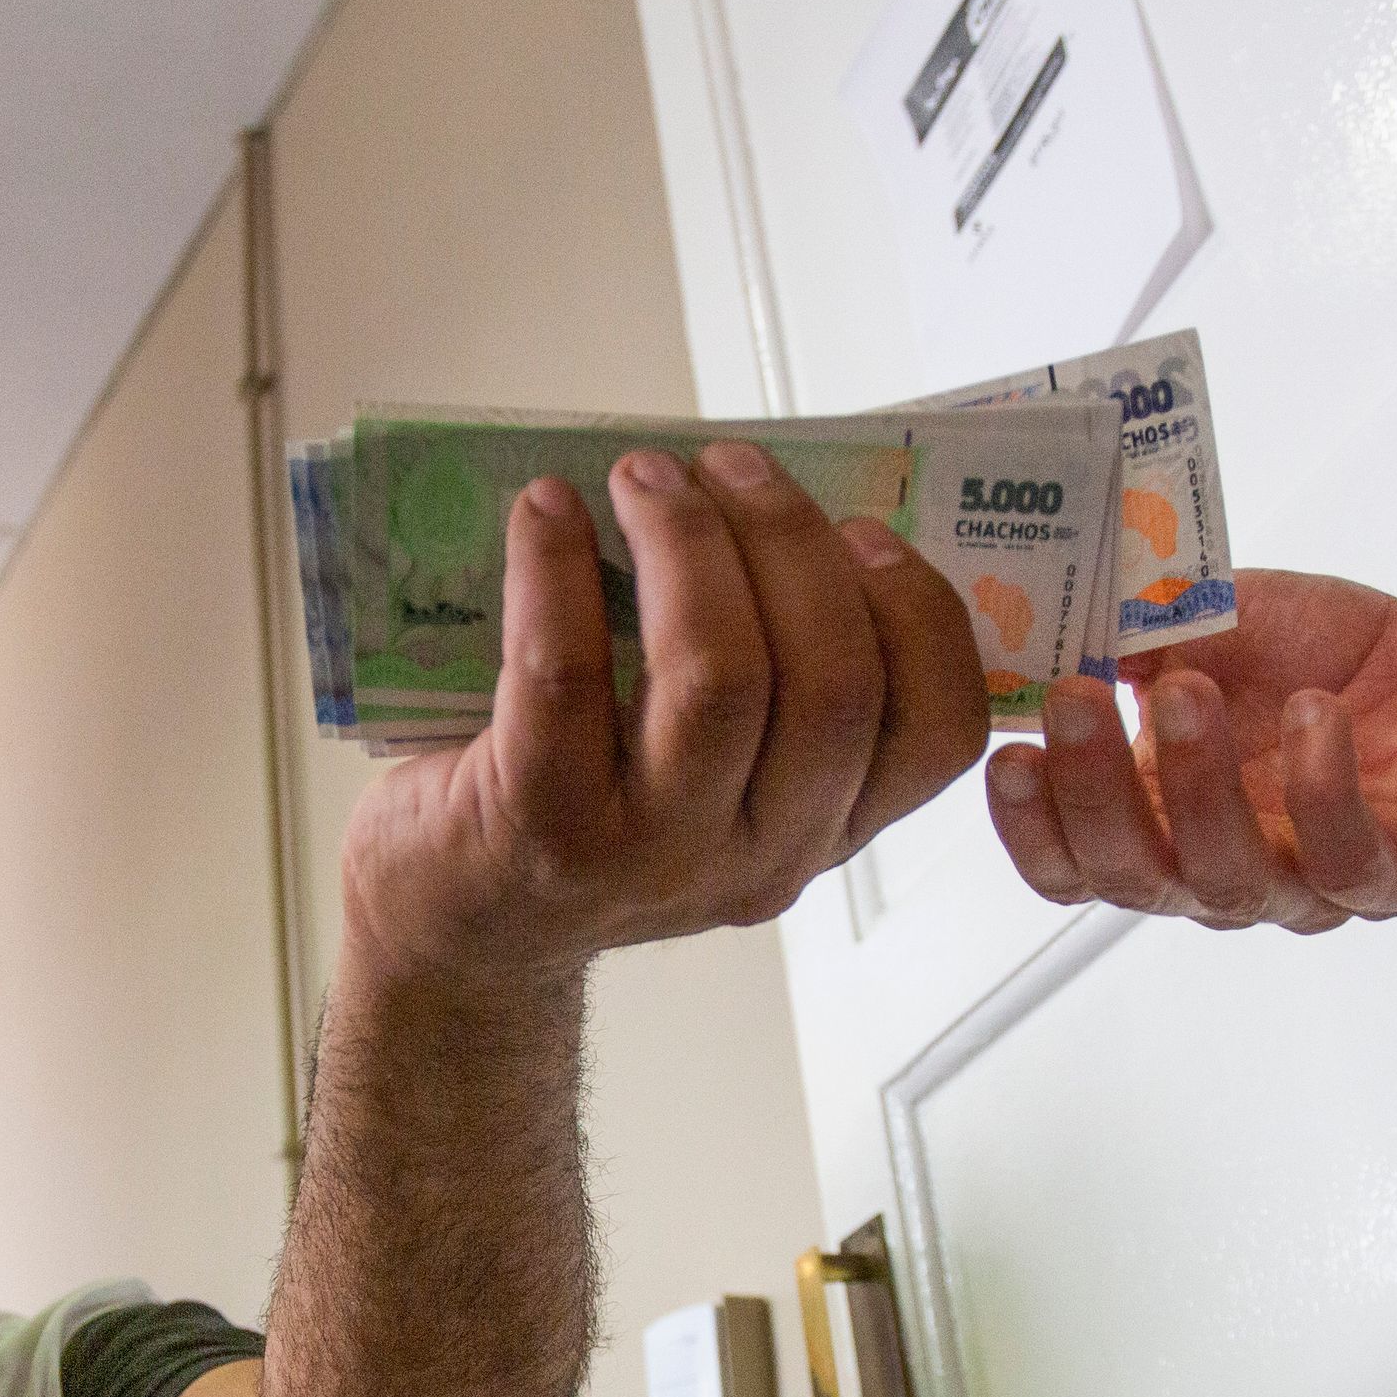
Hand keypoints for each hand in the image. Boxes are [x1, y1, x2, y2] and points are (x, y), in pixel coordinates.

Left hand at [339, 444, 989, 978]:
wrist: (458, 932)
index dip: (918, 612)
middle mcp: (761, 856)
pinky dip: (555, 570)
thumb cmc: (590, 818)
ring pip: (721, 677)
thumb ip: (774, 681)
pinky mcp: (541, 830)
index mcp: (824, 829)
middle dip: (789, 539)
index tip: (863, 529)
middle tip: (728, 464)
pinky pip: (566, 674)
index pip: (938, 734)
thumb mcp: (718, 776)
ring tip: (643, 476)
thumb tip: (772, 501)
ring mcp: (654, 854)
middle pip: (834, 684)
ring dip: (689, 542)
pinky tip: (544, 511)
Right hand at [982, 570, 1396, 930]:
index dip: (1031, 829)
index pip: (1070, 866)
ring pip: (1228, 882)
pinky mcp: (1389, 874)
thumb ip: (1124, 640)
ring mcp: (1301, 884)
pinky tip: (1313, 714)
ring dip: (1196, 789)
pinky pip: (1345, 861)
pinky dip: (1322, 790)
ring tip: (1186, 691)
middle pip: (1132, 882)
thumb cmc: (1313, 654)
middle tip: (1077, 700)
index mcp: (1155, 825)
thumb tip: (1046, 624)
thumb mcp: (1197, 627)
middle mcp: (1216, 872)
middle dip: (1094, 795)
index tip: (1010, 755)